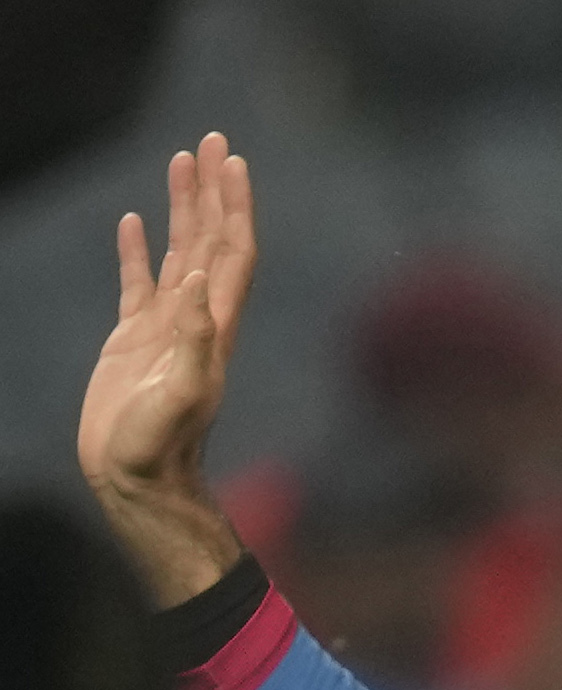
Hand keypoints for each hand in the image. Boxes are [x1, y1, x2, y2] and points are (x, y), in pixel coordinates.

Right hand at [77, 131, 258, 605]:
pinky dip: (138, 248)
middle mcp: (198, 320)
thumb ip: (192, 341)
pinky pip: (139, 281)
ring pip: (179, 252)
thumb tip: (199, 281)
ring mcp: (167, 328)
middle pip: (211, 240)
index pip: (232, 252)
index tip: (232, 162)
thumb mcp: (179, 395)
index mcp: (214, 328)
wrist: (139, 481)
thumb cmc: (158, 448)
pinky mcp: (134, 340)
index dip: (234, 207)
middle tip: (212, 140)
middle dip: (213, 191)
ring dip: (182, 208)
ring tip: (180, 161)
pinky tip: (133, 221)